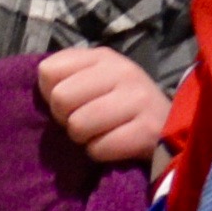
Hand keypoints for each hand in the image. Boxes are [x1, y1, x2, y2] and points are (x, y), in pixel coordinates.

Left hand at [36, 45, 173, 164]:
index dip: (51, 93)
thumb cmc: (121, 106)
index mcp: (102, 57)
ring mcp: (138, 99)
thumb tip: (41, 90)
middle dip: (67, 118)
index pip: (48, 70)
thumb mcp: (96, 80)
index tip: (72, 102)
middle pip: (60, 99)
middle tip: (87, 122)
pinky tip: (118, 144)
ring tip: (103, 132)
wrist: (170, 129)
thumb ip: (66, 78)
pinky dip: (102, 153)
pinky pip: (99, 148)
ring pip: (78, 126)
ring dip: (85, 138)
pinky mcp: (147, 130)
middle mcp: (122, 71)